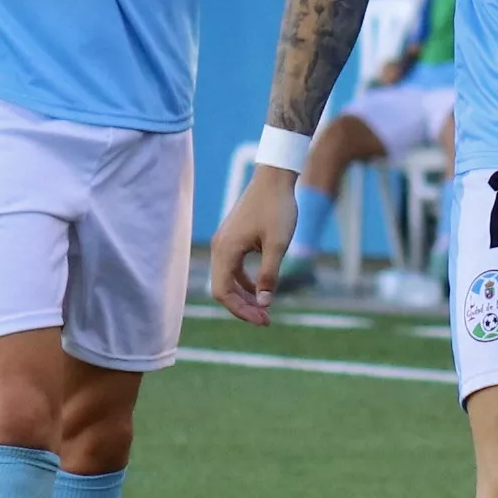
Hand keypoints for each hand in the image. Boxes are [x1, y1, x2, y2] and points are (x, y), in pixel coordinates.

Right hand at [209, 166, 299, 324]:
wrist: (274, 178)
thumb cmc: (277, 209)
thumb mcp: (278, 245)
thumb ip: (269, 275)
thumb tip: (263, 303)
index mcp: (226, 250)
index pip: (223, 292)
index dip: (241, 311)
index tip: (264, 320)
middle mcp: (220, 247)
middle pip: (222, 289)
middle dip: (243, 307)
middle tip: (267, 319)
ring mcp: (224, 242)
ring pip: (227, 279)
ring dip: (244, 296)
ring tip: (265, 308)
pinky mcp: (233, 238)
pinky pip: (233, 268)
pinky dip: (244, 281)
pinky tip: (261, 288)